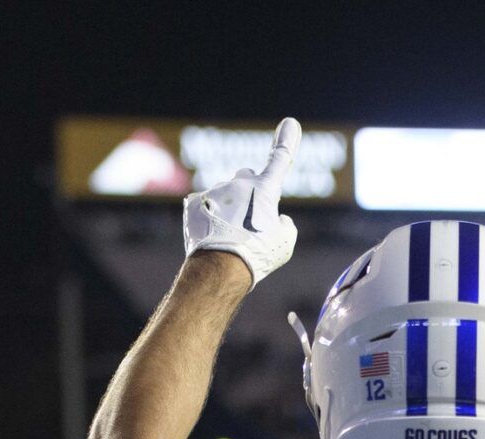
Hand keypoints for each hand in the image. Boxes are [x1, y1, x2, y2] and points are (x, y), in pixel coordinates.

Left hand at [183, 118, 300, 286]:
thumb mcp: (285, 244)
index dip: (287, 141)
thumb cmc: (257, 256)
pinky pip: (205, 205)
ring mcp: (215, 190)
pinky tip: (211, 236)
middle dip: (249, 191)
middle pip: (246, 178)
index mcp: (265, 189)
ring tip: (228, 237)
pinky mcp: (194, 201)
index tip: (290, 122)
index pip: (280, 159)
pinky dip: (209, 217)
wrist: (219, 268)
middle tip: (249, 219)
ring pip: (224, 195)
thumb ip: (285, 225)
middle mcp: (239, 183)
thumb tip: (279, 219)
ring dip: (227, 210)